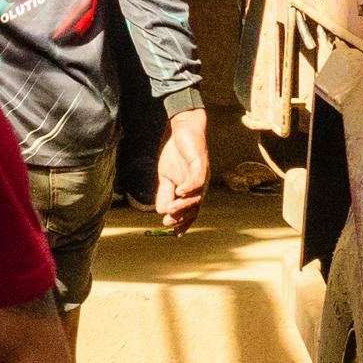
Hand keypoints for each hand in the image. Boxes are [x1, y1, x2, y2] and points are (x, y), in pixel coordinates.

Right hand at [155, 110, 210, 232]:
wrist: (182, 130)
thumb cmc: (175, 153)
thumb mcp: (165, 177)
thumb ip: (164, 193)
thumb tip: (161, 211)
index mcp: (191, 191)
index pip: (191, 212)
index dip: (184, 223)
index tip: (174, 232)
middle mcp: (199, 186)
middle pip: (195, 208)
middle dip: (182, 217)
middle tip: (168, 222)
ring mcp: (201, 176)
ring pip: (196, 196)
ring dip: (184, 205)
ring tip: (171, 210)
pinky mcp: (200, 163)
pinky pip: (196, 179)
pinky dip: (189, 187)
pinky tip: (179, 191)